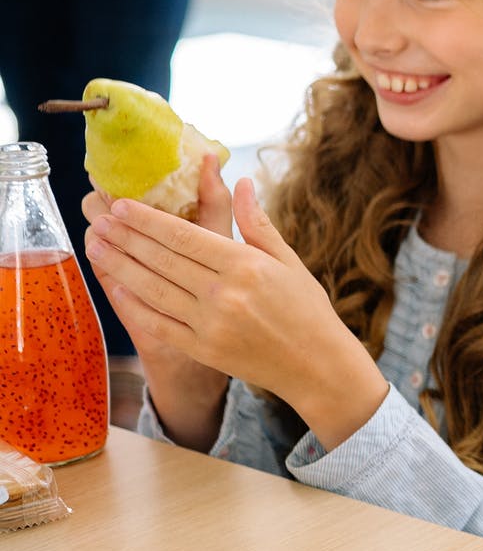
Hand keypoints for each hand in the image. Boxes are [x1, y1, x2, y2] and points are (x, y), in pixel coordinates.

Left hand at [84, 174, 387, 447]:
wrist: (318, 367)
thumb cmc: (307, 310)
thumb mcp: (289, 261)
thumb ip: (258, 223)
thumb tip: (241, 183)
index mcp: (246, 266)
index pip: (184, 236)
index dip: (148, 220)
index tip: (122, 206)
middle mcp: (224, 294)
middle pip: (162, 259)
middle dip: (125, 238)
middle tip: (99, 221)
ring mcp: (210, 324)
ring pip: (152, 289)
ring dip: (119, 266)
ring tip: (96, 246)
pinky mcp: (202, 349)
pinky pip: (158, 322)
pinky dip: (133, 304)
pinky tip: (115, 286)